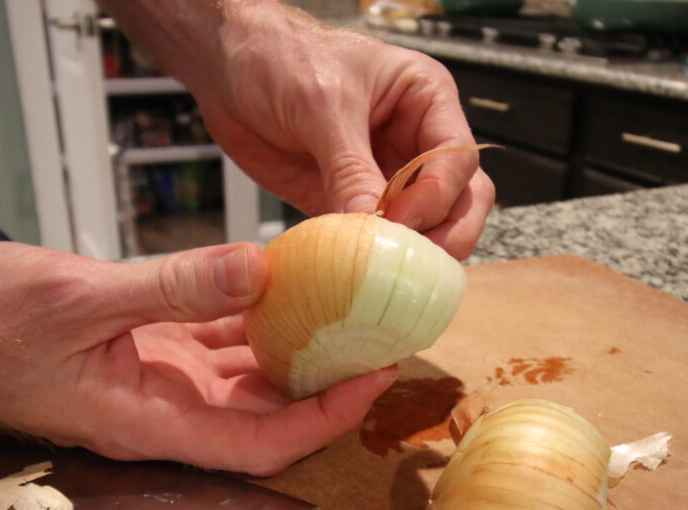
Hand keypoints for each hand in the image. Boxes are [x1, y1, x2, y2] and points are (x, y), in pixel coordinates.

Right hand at [0, 242, 396, 474]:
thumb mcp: (77, 299)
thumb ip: (171, 287)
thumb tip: (259, 270)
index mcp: (147, 421)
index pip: (260, 441)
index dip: (325, 418)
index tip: (375, 376)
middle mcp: (162, 410)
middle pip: (267, 414)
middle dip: (327, 381)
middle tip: (380, 332)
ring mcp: (155, 381)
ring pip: (247, 377)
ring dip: (297, 348)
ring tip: (350, 308)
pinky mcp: (147, 350)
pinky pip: (216, 342)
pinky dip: (253, 319)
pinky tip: (286, 286)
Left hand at [103, 0, 495, 259]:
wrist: (227, 69)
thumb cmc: (280, 58)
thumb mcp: (322, 105)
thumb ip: (350, 168)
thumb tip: (372, 227)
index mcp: (426, 101)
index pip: (457, 159)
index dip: (437, 195)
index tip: (401, 220)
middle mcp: (414, 142)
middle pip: (460, 200)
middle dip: (445, 234)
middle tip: (413, 261)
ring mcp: (386, 177)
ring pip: (426, 227)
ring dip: (413, 253)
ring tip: (386, 272)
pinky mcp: (351, 204)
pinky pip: (374, 241)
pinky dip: (369, 261)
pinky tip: (353, 273)